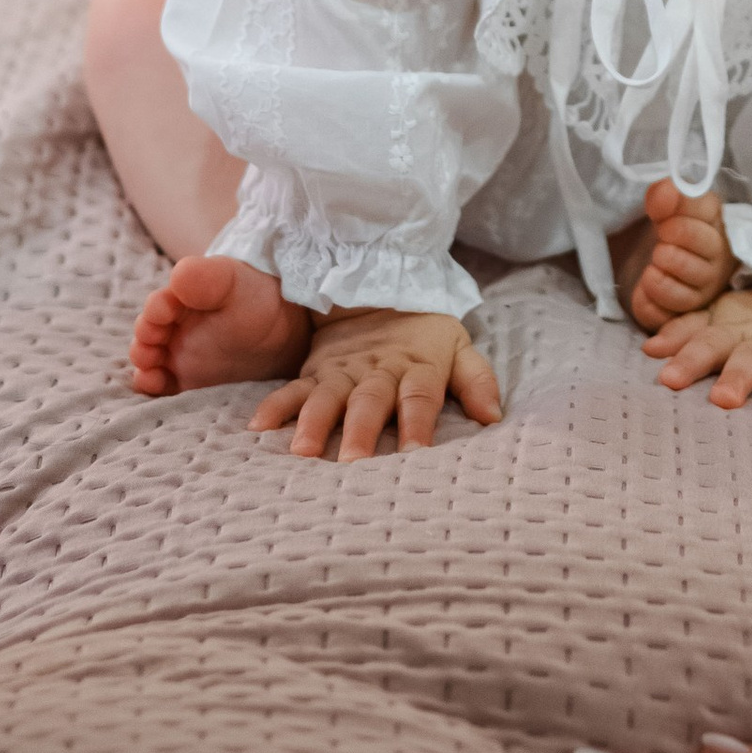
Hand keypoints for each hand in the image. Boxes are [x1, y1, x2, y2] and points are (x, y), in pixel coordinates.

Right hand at [255, 306, 503, 457]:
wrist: (382, 287)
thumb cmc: (426, 335)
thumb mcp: (460, 348)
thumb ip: (477, 381)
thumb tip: (493, 417)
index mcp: (418, 367)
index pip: (420, 397)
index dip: (420, 423)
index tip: (416, 453)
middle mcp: (378, 371)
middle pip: (370, 401)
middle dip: (362, 432)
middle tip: (353, 464)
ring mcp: (344, 371)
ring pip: (328, 397)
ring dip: (314, 424)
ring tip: (302, 452)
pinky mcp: (316, 371)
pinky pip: (294, 389)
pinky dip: (276, 406)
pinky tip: (258, 427)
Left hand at [618, 181, 732, 328]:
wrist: (643, 253)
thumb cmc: (663, 226)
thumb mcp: (663, 203)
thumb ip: (665, 194)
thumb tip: (666, 193)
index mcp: (716, 223)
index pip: (705, 213)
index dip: (677, 214)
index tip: (659, 215)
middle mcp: (718, 259)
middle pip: (692, 259)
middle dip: (667, 249)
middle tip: (658, 243)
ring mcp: (704, 290)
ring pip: (681, 294)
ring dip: (656, 277)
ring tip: (651, 267)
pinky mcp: (682, 314)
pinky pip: (663, 316)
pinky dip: (646, 302)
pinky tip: (643, 287)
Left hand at [643, 283, 751, 410]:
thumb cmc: (749, 324)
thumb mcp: (718, 321)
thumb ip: (686, 334)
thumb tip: (651, 349)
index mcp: (735, 332)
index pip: (708, 343)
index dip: (689, 360)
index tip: (669, 379)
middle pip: (749, 357)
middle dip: (737, 377)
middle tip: (721, 399)